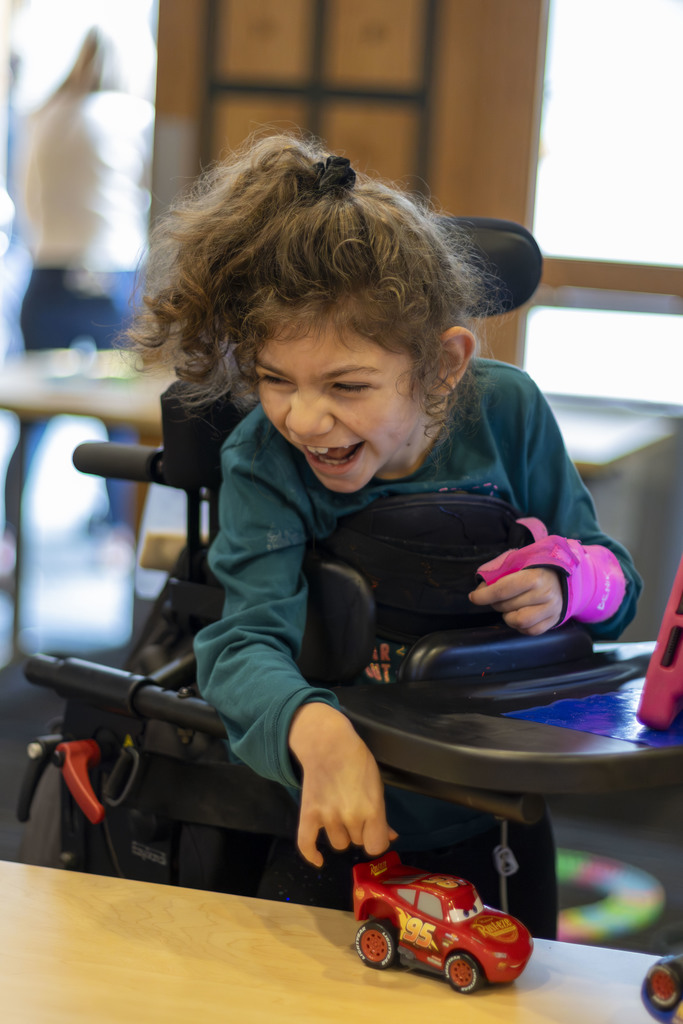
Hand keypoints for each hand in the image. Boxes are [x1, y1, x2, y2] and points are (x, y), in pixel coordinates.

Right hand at [288, 702, 398, 866]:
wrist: (328, 744)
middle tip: (353, 809)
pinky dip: (312, 855)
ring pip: (338, 843)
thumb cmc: (358, 761)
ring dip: (340, 833)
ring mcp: (328, 816)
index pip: (376, 846)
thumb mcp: (376, 785)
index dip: (375, 840)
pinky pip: (306, 844)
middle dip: (358, 829)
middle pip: (357, 841)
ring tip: (339, 814)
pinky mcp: (309, 814)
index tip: (373, 831)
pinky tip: (319, 860)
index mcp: (372, 809)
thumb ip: (382, 815)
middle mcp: (351, 817)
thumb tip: (392, 837)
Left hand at [468, 567, 562, 634]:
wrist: (563, 576)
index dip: (484, 596)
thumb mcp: (518, 560)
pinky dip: (519, 626)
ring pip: (518, 621)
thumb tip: (480, 589)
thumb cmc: (536, 566)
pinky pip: (530, 631)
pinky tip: (519, 614)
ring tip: (509, 607)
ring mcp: (552, 609)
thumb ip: (498, 570)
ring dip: (507, 616)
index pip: (503, 590)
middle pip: (507, 605)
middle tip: (496, 597)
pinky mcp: (554, 620)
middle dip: (495, 602)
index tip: (474, 597)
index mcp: (535, 576)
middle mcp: (545, 594)